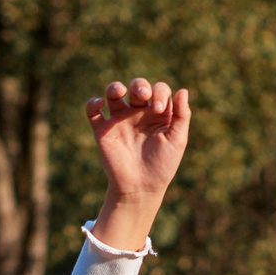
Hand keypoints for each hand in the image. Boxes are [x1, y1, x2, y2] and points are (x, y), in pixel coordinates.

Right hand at [87, 77, 189, 249]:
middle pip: (137, 87)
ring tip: (119, 92)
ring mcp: (120, 121)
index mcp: (158, 114)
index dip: (159, 92)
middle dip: (139, 85)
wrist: (140, 189)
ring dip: (114, 87)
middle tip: (144, 97)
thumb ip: (182, 115)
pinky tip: (100, 104)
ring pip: (113, 93)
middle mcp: (138, 114)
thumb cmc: (162, 166)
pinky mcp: (103, 131)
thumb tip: (183, 90)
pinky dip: (92, 103)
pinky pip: (92, 111)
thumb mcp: (177, 140)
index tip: (158, 109)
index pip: (159, 90)